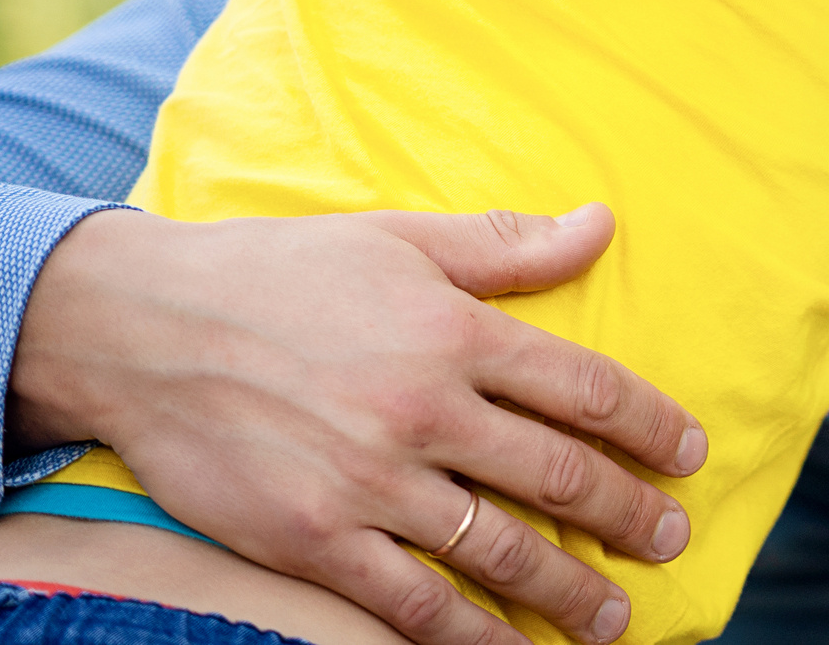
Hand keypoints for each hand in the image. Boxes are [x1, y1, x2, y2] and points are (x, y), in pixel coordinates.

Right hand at [12, 205, 708, 644]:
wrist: (139, 326)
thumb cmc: (277, 271)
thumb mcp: (401, 238)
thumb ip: (507, 246)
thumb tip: (602, 224)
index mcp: (456, 332)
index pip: (586, 388)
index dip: (651, 425)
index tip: (689, 453)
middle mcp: (425, 410)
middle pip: (558, 475)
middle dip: (627, 514)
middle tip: (671, 540)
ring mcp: (369, 482)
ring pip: (498, 549)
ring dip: (567, 590)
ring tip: (612, 616)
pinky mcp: (312, 540)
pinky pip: (409, 602)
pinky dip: (466, 635)